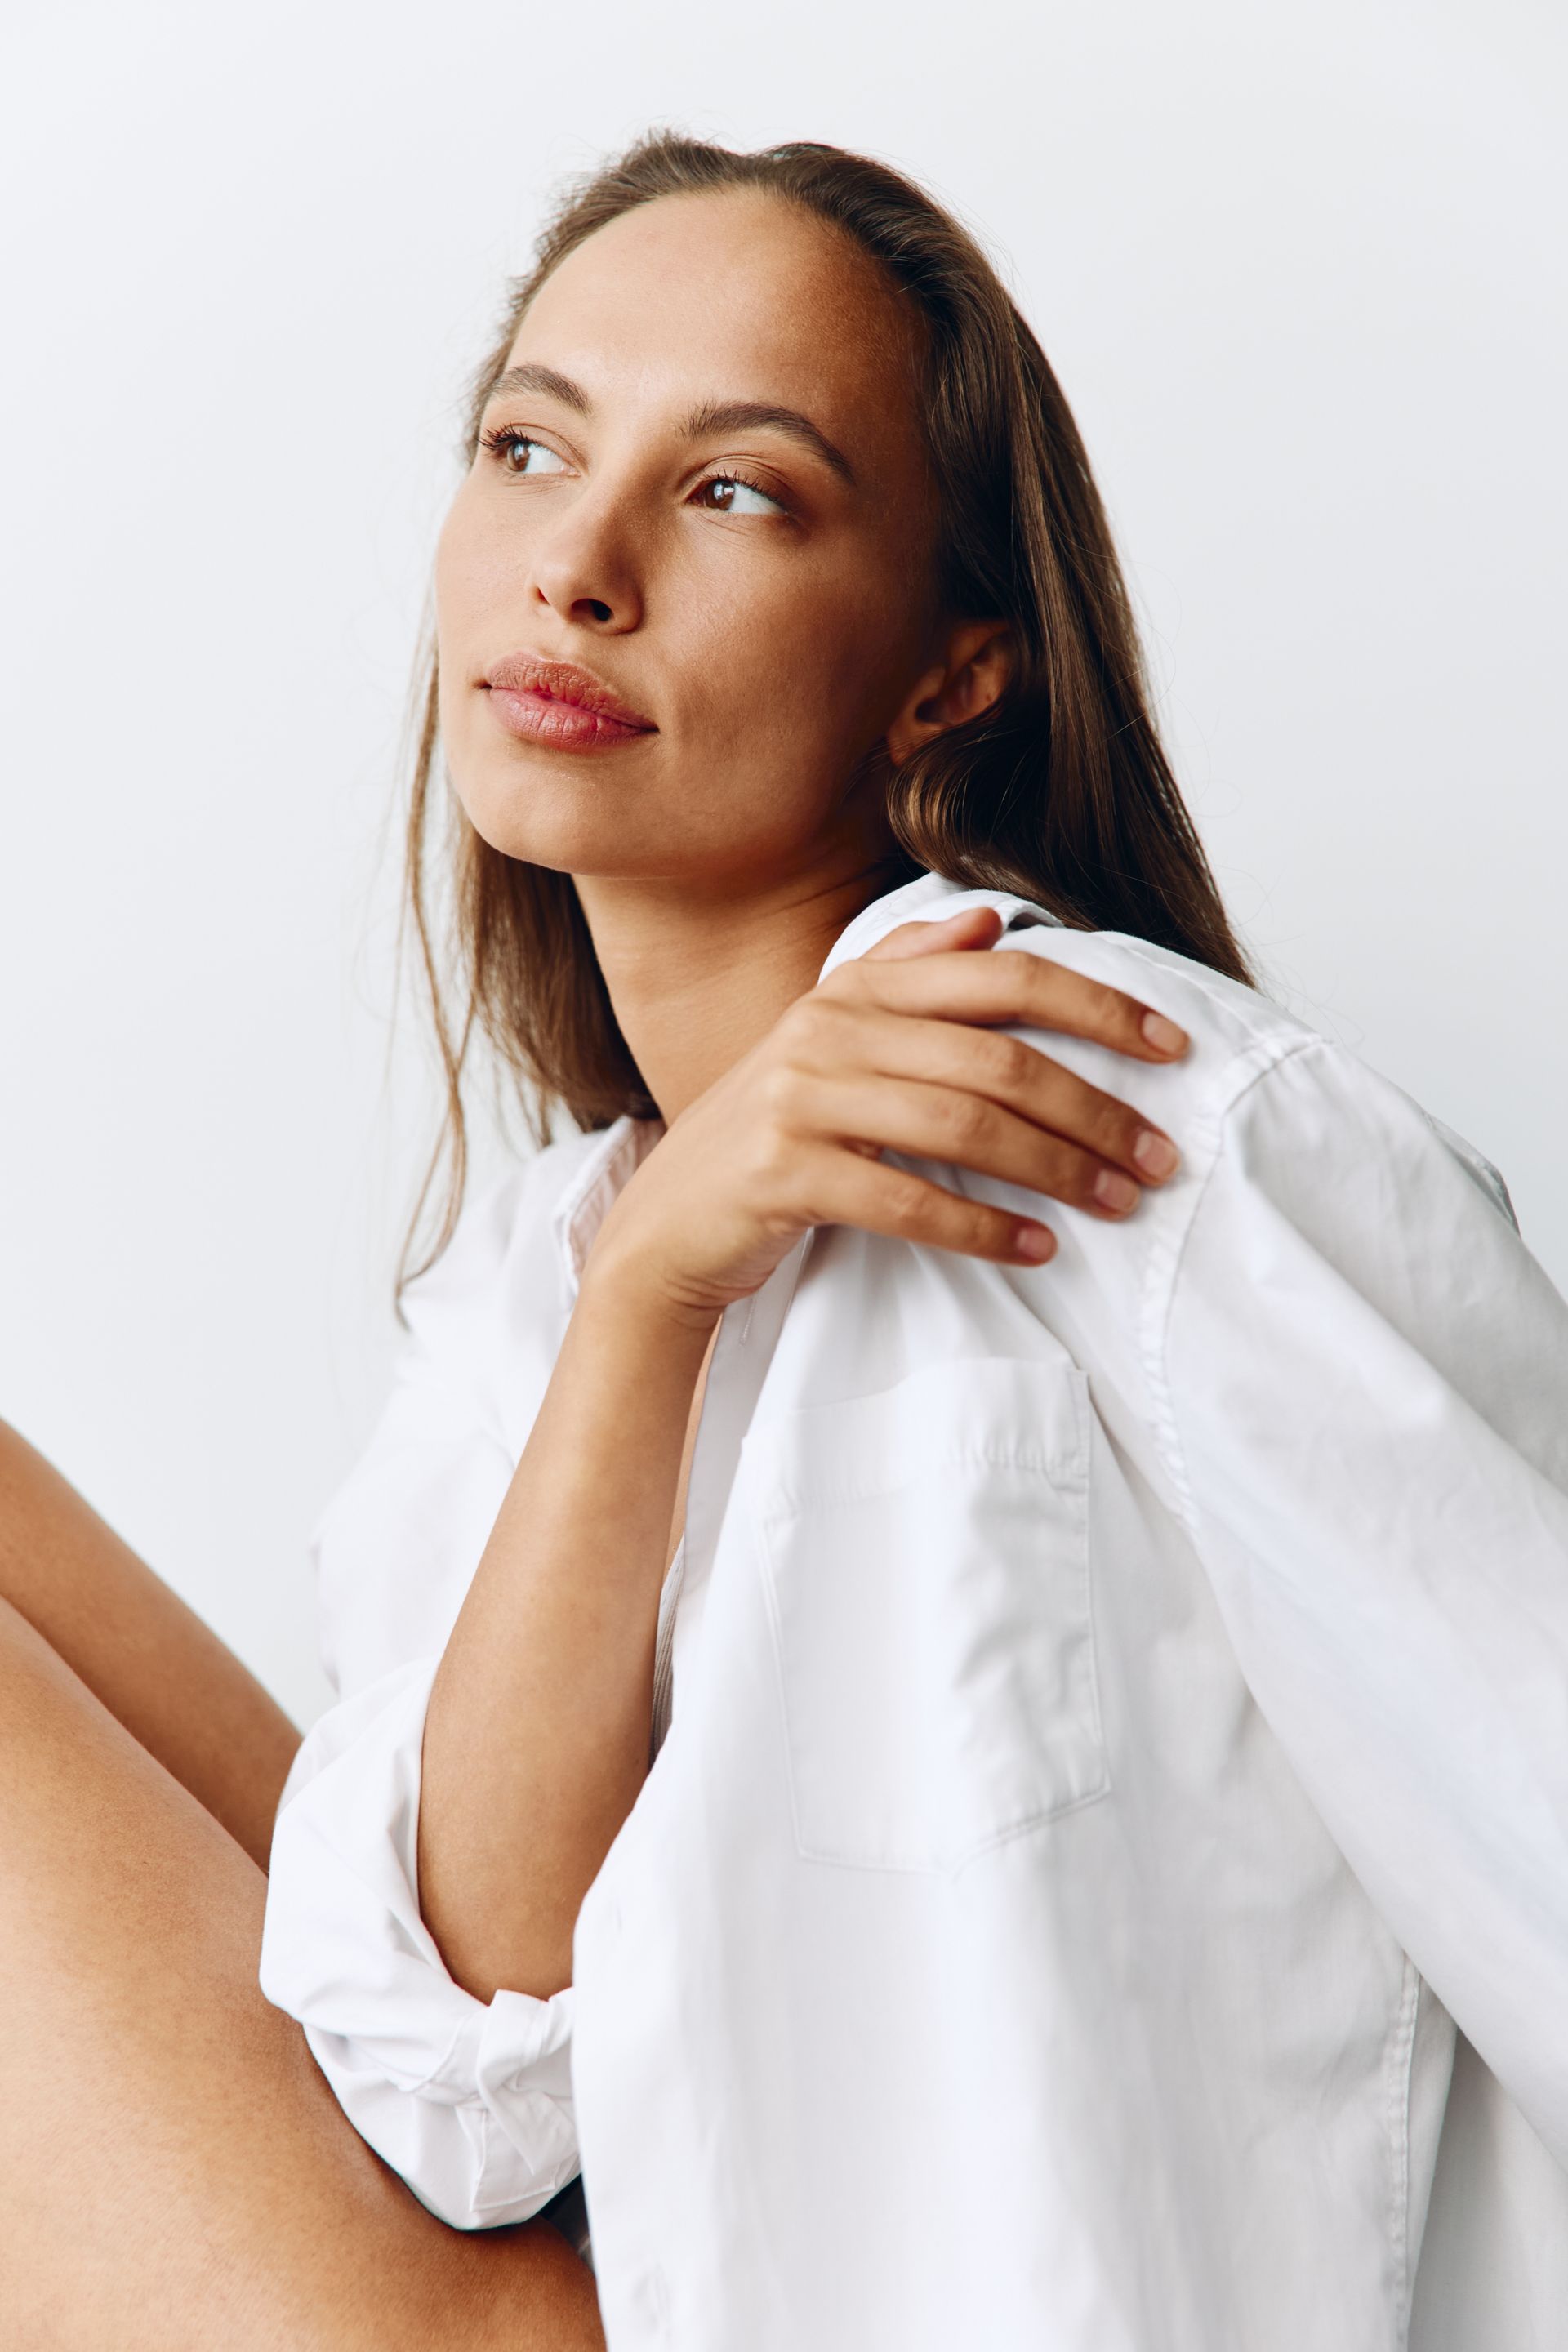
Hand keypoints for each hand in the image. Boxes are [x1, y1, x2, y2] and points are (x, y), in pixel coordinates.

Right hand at [588, 903, 1187, 1323]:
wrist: (668, 1225)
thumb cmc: (774, 1137)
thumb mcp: (830, 1040)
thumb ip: (903, 974)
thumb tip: (986, 921)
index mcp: (855, 989)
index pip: (1002, 977)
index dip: (1098, 1006)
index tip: (1173, 1046)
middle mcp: (829, 1029)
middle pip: (997, 1058)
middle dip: (1094, 1108)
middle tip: (1161, 1155)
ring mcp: (801, 1099)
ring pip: (964, 1127)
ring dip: (1058, 1170)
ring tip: (1120, 1203)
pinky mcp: (783, 1173)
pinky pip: (908, 1200)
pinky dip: (985, 1228)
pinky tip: (1039, 1249)